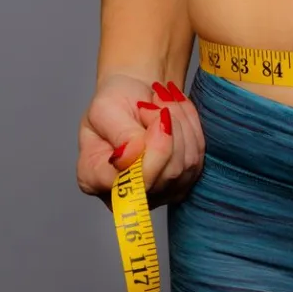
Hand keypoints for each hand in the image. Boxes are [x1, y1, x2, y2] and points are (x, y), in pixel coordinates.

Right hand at [76, 72, 204, 208]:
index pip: (132, 180)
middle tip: (154, 102)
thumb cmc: (115, 103)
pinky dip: (192, 128)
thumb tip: (133, 157)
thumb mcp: (106, 109)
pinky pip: (198, 157)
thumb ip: (120, 135)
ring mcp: (158, 192)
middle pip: (167, 173)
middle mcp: (125, 195)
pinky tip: (176, 112)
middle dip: (169, 129)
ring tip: (163, 104)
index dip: (153, 147)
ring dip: (181, 124)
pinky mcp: (182, 182)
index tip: (147, 109)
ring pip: (187, 164)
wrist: (137, 97)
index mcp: (94, 178)